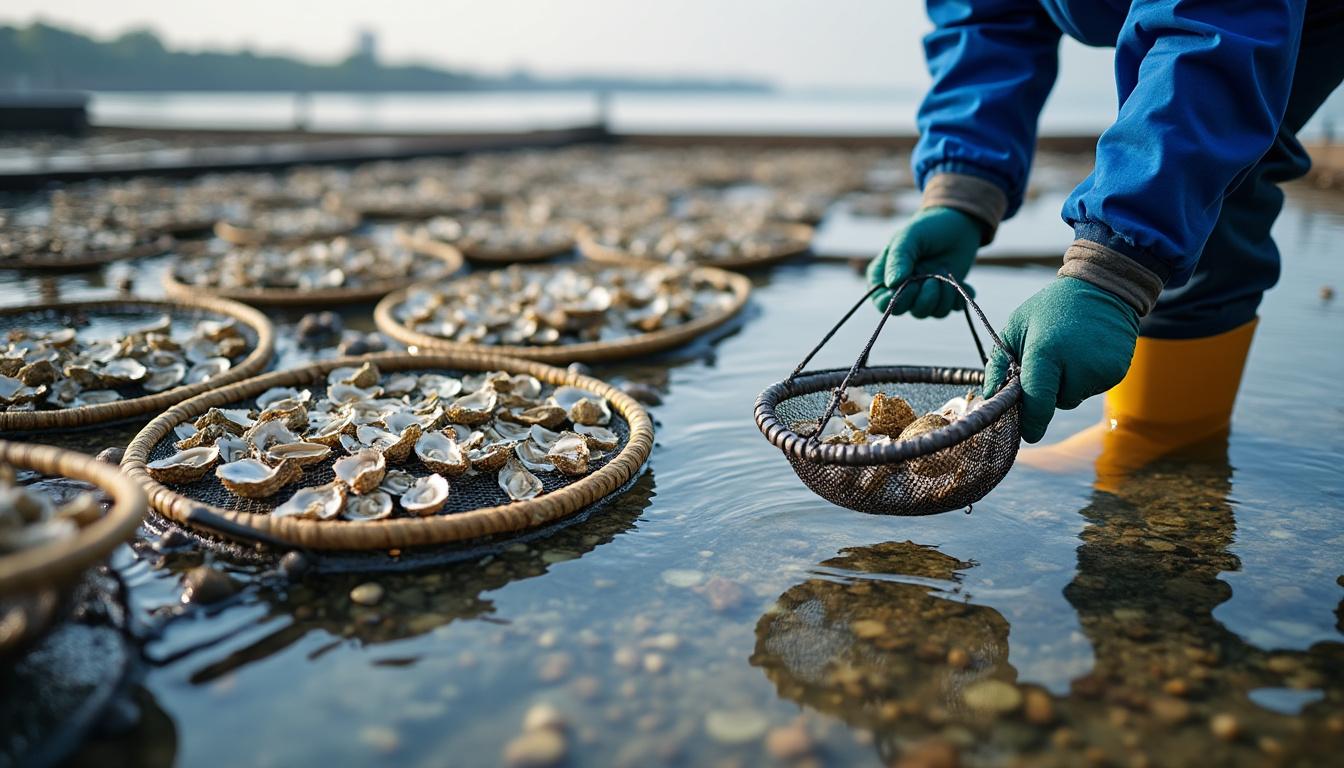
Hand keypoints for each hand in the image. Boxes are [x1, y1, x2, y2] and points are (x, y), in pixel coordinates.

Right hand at [866, 206, 981, 317]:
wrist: (959, 223)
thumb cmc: (929, 226)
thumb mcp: (910, 237)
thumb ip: (899, 258)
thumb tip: (892, 283)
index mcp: (885, 275)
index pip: (881, 302)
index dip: (895, 302)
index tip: (911, 286)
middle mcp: (902, 288)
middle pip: (906, 311)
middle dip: (923, 298)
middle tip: (933, 279)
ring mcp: (923, 294)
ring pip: (929, 313)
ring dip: (942, 297)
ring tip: (947, 273)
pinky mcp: (943, 296)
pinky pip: (949, 310)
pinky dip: (958, 299)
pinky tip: (962, 284)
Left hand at [983, 277, 1139, 442]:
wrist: (1103, 288)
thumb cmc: (1050, 308)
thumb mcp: (1015, 327)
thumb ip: (999, 364)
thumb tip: (990, 396)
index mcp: (1045, 353)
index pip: (1036, 402)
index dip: (1030, 422)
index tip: (1026, 434)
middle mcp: (1076, 365)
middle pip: (1054, 402)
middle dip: (1046, 390)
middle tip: (1049, 359)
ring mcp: (1100, 370)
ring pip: (1073, 397)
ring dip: (1067, 383)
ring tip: (1070, 350)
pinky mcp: (1116, 372)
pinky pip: (1092, 388)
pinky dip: (1085, 378)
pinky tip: (1087, 352)